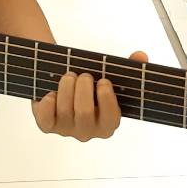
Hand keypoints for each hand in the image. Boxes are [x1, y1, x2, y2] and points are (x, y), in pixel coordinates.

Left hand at [32, 50, 147, 142]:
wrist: (61, 84)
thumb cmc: (88, 85)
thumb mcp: (109, 75)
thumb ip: (129, 67)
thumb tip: (140, 56)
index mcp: (108, 123)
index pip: (111, 118)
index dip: (106, 99)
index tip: (103, 81)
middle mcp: (88, 131)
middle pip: (85, 113)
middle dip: (83, 88)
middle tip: (83, 75)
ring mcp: (66, 130)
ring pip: (65, 110)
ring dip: (66, 87)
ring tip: (69, 76)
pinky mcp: (47, 125)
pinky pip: (46, 117)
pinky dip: (48, 101)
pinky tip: (52, 92)